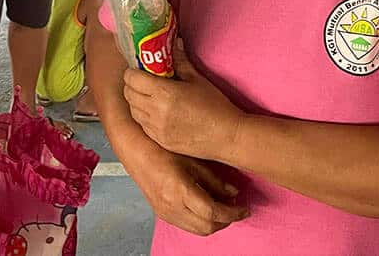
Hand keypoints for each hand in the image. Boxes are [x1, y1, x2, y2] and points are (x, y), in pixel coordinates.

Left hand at [124, 39, 244, 160]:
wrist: (227, 136)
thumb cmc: (215, 106)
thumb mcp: (197, 79)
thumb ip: (180, 60)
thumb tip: (173, 43)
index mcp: (164, 93)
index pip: (132, 79)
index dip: (133, 71)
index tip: (139, 68)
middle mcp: (156, 111)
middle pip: (129, 94)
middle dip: (133, 85)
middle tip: (143, 80)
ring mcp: (157, 129)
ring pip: (133, 111)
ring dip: (137, 101)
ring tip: (149, 95)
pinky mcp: (160, 141)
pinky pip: (142, 125)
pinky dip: (144, 116)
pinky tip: (156, 111)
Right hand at [126, 140, 248, 235]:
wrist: (134, 151)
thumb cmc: (160, 149)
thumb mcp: (191, 159)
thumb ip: (214, 179)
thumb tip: (234, 193)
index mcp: (180, 189)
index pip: (213, 212)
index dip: (233, 213)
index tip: (244, 209)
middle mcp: (172, 205)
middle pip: (207, 227)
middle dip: (226, 221)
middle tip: (236, 209)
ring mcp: (165, 212)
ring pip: (198, 230)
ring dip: (214, 223)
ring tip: (223, 209)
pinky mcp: (162, 213)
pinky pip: (187, 226)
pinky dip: (201, 222)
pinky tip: (205, 208)